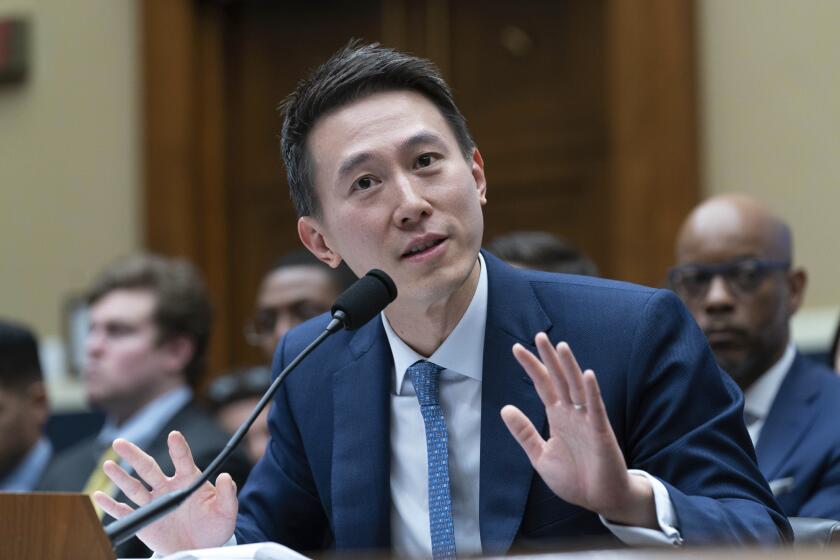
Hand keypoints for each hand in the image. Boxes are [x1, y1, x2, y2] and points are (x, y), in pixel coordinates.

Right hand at [94, 431, 237, 554]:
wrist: (204, 547)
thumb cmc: (216, 525)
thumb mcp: (226, 510)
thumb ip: (227, 494)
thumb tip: (226, 477)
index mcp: (189, 480)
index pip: (183, 460)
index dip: (178, 448)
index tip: (174, 436)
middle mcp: (169, 487)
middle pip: (149, 468)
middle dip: (134, 455)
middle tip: (120, 442)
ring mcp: (155, 503)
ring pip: (134, 487)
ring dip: (120, 476)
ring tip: (108, 464)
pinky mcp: (146, 521)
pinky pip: (126, 512)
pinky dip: (112, 506)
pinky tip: (98, 496)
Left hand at [501, 333, 656, 527]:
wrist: (599, 500)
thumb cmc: (574, 478)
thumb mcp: (540, 456)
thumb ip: (524, 433)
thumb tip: (504, 408)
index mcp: (557, 417)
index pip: (543, 385)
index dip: (531, 367)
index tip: (516, 349)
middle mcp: (572, 413)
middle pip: (559, 379)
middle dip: (549, 358)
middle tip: (538, 336)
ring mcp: (587, 420)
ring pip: (577, 387)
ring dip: (569, 367)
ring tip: (560, 346)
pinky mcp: (601, 431)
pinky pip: (596, 408)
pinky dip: (592, 391)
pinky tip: (587, 374)